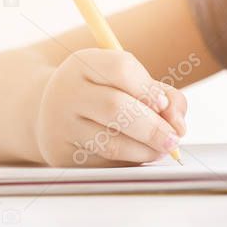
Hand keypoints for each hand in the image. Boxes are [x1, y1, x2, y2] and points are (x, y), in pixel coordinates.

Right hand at [36, 49, 187, 166]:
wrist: (49, 110)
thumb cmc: (102, 92)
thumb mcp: (127, 81)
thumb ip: (161, 94)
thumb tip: (178, 124)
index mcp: (84, 64)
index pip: (120, 68)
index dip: (148, 88)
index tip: (163, 104)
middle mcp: (67, 92)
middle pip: (115, 107)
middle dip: (152, 127)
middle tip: (173, 139)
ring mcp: (60, 125)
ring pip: (110, 142)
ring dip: (144, 150)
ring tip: (161, 149)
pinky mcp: (61, 154)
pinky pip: (104, 162)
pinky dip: (129, 162)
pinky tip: (139, 156)